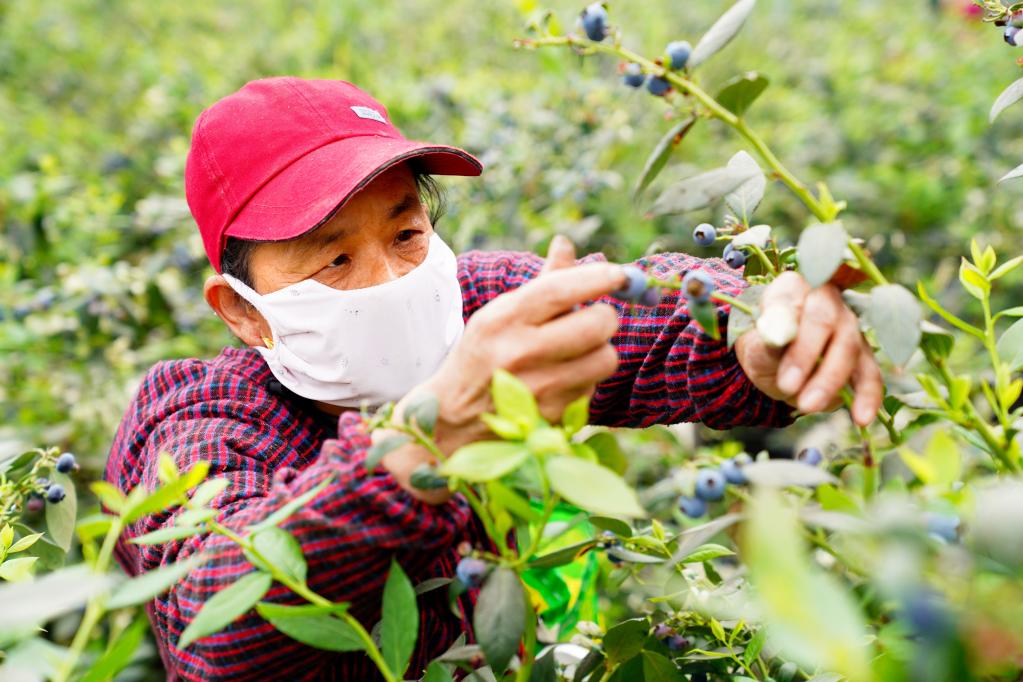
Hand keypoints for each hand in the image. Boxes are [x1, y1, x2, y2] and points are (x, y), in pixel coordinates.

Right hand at [382, 236, 624, 502]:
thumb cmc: (483, 357)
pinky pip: (594, 387)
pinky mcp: (554, 417)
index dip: (599, 278)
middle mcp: (521, 352)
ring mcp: (539, 388)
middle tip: (591, 319)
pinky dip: (586, 380)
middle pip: (598, 323)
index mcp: (503, 319)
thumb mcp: (500, 316)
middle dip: (603, 317)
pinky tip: (563, 379)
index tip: (620, 274)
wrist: (453, 421)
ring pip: (606, 357)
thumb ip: (542, 282)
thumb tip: (565, 242)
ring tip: (575, 352)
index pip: (561, 289)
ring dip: (599, 351)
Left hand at [733, 271, 881, 426]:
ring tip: (808, 407)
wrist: (774, 363)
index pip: (797, 300)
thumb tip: (778, 332)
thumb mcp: (756, 343)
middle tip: (787, 387)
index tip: (776, 357)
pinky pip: (870, 373)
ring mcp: (849, 325)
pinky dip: (868, 395)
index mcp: (794, 287)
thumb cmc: (764, 346)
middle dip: (807, 357)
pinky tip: (862, 418)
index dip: (790, 331)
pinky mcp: (862, 354)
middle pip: (826, 322)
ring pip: (849, 348)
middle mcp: (827, 299)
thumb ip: (768, 336)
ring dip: (830, 380)